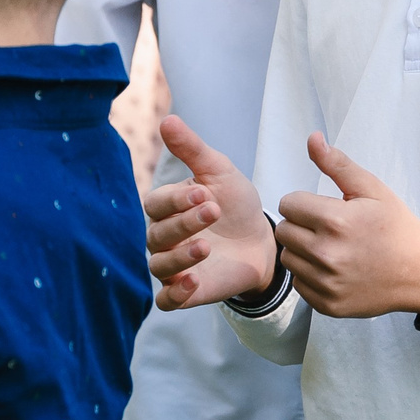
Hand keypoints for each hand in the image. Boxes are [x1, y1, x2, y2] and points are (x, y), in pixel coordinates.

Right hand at [144, 115, 277, 308]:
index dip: (176, 200)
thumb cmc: (237, 203)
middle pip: (157, 234)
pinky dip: (175, 294)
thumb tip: (167, 119)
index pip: (156, 204)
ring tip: (206, 247)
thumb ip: (192, 149)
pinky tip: (193, 281)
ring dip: (179, 257)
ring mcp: (173, 267)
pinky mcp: (186, 292)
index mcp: (167, 208)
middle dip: (184, 224)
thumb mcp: (220, 172)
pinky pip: (167, 300)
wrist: (263, 240)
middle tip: (213, 212)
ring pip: (159, 266)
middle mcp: (164, 238)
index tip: (205, 193)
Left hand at [275, 134, 419, 318]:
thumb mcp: (372, 189)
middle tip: (326, 228)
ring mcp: (326, 282)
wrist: (419, 271)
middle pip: (284, 231)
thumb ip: (338, 165)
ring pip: (288, 258)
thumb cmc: (395, 225)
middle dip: (301, 225)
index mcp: (335, 220)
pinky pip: (299, 284)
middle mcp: (326, 254)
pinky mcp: (327, 304)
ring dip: (302, 251)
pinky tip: (333, 269)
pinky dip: (311, 275)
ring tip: (329, 247)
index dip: (304, 203)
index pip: (288, 204)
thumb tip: (313, 138)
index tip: (324, 209)